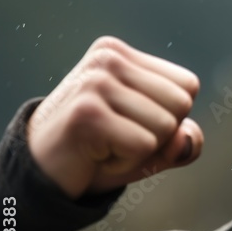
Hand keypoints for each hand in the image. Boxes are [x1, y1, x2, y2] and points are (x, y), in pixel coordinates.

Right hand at [26, 36, 203, 199]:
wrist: (43, 176)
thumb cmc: (103, 153)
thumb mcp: (154, 146)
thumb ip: (185, 141)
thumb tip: (185, 137)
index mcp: (122, 54)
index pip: (188, 85)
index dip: (170, 117)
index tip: (129, 123)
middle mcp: (107, 59)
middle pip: (181, 104)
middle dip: (159, 134)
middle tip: (117, 137)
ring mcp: (95, 83)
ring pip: (166, 127)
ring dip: (141, 151)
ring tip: (105, 145)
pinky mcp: (87, 113)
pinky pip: (144, 146)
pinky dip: (126, 162)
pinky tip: (96, 155)